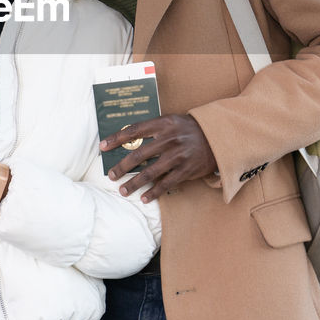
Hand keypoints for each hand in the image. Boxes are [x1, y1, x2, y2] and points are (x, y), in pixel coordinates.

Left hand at [102, 114, 217, 202]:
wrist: (217, 137)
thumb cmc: (188, 129)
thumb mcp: (171, 121)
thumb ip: (152, 129)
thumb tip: (126, 140)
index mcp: (163, 124)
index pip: (134, 131)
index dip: (116, 138)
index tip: (102, 146)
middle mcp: (169, 139)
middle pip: (138, 155)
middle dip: (122, 167)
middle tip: (111, 175)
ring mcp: (177, 156)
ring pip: (149, 173)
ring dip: (133, 183)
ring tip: (122, 191)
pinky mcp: (186, 170)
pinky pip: (166, 184)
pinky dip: (153, 192)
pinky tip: (144, 198)